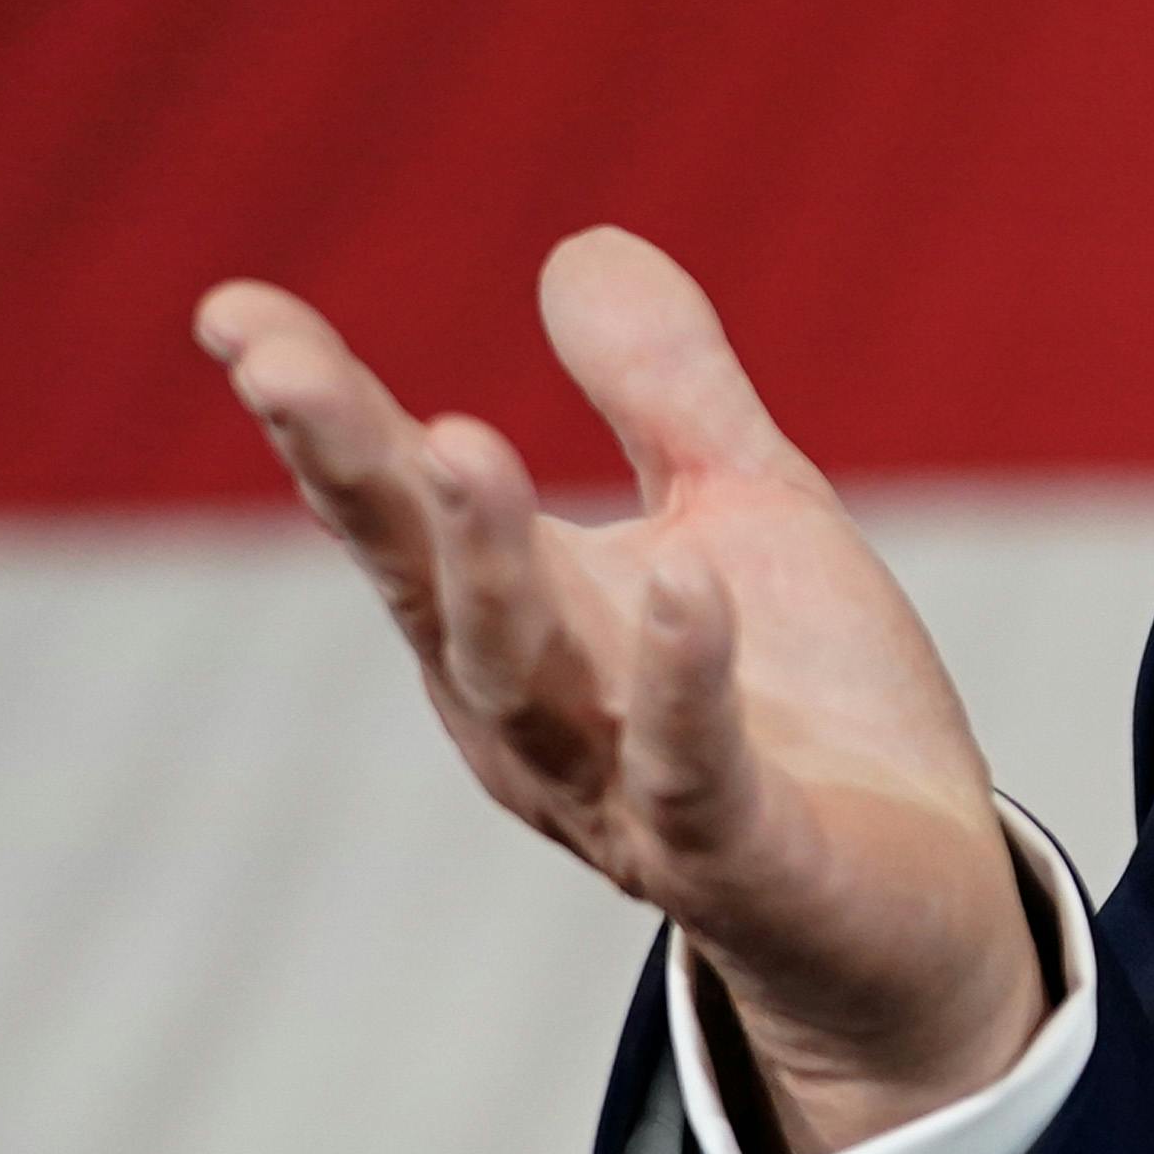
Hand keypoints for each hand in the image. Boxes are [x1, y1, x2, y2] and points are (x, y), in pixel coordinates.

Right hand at [198, 227, 1041, 1153]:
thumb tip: (579, 243)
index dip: (317, 414)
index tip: (232, 310)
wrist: (920, 910)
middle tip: (280, 363)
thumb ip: (665, 393)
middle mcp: (535, 714)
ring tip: (461, 439)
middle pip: (421, 582)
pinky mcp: (737, 858)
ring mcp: (623, 794)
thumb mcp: (745, 513)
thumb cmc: (809, 712)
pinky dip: (679, 683)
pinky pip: (692, 770)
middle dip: (350, 473)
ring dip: (487, 562)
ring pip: (523, 677)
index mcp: (521, 623)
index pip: (396, 507)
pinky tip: (682, 585)